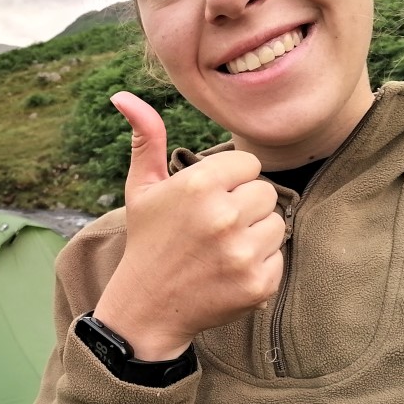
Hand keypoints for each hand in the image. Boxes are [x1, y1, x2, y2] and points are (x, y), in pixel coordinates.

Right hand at [93, 92, 284, 360]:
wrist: (146, 308)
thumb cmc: (147, 241)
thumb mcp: (142, 188)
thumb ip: (146, 138)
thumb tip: (123, 95)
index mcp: (199, 184)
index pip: (249, 164)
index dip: (230, 181)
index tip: (208, 201)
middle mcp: (223, 216)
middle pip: (266, 192)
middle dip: (245, 207)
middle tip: (214, 228)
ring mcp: (242, 253)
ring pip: (277, 224)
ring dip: (256, 235)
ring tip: (222, 250)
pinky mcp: (258, 284)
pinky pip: (279, 258)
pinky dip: (260, 266)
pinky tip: (230, 272)